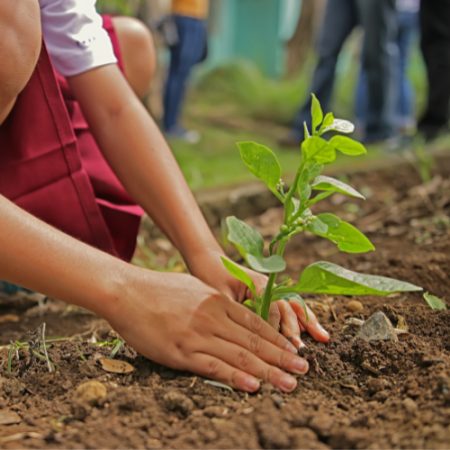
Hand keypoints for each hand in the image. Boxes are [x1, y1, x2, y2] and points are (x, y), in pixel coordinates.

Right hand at [102, 269, 308, 392]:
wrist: (127, 291)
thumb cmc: (160, 290)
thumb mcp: (194, 289)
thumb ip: (216, 303)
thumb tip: (232, 317)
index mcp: (218, 302)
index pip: (256, 324)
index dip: (278, 339)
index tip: (295, 351)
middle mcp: (213, 317)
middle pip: (255, 341)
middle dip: (282, 357)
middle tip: (304, 370)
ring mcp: (198, 335)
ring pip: (240, 356)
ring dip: (268, 371)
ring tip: (289, 383)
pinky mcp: (180, 351)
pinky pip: (213, 366)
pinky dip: (235, 378)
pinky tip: (253, 387)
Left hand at [186, 250, 329, 348]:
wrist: (209, 260)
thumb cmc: (211, 276)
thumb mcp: (219, 294)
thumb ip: (234, 311)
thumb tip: (244, 335)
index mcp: (257, 283)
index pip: (272, 307)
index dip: (275, 327)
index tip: (278, 346)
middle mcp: (268, 285)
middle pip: (287, 307)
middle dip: (296, 328)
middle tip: (301, 349)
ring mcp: (272, 288)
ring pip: (294, 306)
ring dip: (308, 322)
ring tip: (323, 338)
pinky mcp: (270, 294)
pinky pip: (289, 306)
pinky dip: (302, 318)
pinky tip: (312, 330)